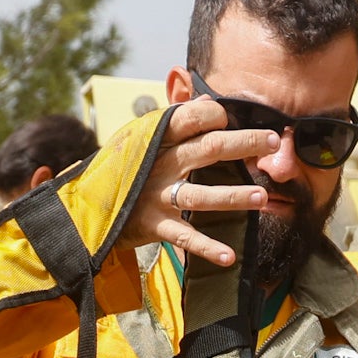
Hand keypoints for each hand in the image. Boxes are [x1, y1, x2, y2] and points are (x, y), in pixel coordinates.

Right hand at [135, 96, 281, 268]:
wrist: (84, 206)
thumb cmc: (124, 169)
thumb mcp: (141, 139)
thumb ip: (176, 121)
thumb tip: (206, 100)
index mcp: (156, 140)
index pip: (189, 118)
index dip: (215, 116)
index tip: (233, 118)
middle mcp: (159, 165)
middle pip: (206, 150)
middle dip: (243, 144)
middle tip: (273, 142)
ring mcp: (156, 196)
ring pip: (200, 196)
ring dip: (233, 196)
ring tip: (262, 197)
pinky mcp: (154, 225)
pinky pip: (185, 237)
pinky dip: (207, 248)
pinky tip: (230, 256)